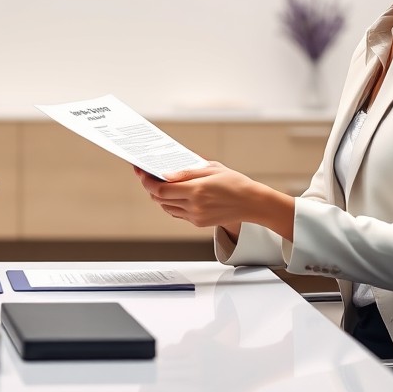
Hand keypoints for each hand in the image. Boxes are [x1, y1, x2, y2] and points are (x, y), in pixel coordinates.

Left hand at [135, 162, 294, 239]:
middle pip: (159, 199)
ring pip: (166, 207)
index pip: (160, 189)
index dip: (146, 181)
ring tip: (159, 183)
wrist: (252, 203)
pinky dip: (170, 203)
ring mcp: (196, 216)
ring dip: (159, 196)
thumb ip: (186, 172)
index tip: (140, 172)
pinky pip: (177, 213)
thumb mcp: (211, 168)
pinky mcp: (198, 222)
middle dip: (150, 187)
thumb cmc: (234, 182)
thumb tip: (164, 173)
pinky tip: (173, 194)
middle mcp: (194, 206)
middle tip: (146, 175)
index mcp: (196, 190)